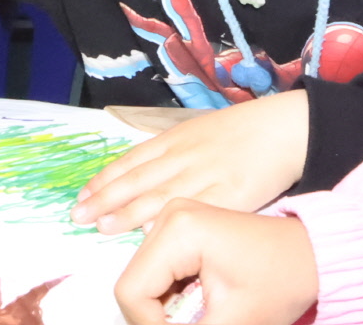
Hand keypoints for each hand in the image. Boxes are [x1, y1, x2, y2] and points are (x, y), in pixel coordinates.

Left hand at [77, 89, 308, 233]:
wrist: (285, 129)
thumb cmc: (243, 132)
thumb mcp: (199, 130)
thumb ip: (171, 150)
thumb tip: (139, 171)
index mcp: (177, 138)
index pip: (131, 160)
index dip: (105, 180)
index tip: (82, 196)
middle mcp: (186, 155)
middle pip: (139, 179)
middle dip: (105, 199)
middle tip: (77, 216)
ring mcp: (207, 175)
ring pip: (160, 196)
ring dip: (128, 213)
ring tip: (103, 227)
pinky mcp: (230, 195)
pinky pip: (196, 209)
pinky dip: (171, 221)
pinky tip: (150, 233)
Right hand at [114, 202, 319, 324]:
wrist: (311, 255)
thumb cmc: (280, 282)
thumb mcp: (233, 322)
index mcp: (178, 230)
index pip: (130, 291)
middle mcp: (168, 215)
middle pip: (133, 284)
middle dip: (156, 317)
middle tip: (194, 324)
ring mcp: (172, 218)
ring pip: (142, 280)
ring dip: (163, 309)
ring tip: (202, 314)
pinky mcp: (179, 228)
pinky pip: (156, 271)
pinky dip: (171, 296)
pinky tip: (201, 301)